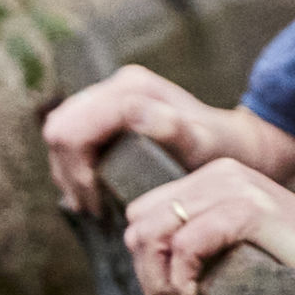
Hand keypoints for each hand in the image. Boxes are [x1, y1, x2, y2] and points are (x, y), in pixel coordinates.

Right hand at [42, 65, 294, 216]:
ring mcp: (110, 95)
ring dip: (70, 172)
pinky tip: (96, 192)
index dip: (76, 173)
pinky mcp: (107, 111)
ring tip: (97, 205)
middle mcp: (117, 85)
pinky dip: (75, 167)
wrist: (235, 144)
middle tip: (94, 208)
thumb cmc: (220, 150)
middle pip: (60, 129)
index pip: (72, 130)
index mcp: (131, 89)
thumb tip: (131, 111)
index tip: (99, 206)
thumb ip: (171, 128)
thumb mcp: (201, 145)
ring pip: (61, 133)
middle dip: (69, 173)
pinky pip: (72, 138)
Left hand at [123, 155, 294, 294]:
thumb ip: (196, 239)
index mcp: (213, 178)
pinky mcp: (248, 209)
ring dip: (165, 280)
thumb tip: (149, 268)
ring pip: (154, 235)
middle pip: (138, 226)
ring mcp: (233, 188)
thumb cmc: (291, 265)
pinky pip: (186, 246)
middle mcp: (219, 174)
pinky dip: (186, 280)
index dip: (149, 259)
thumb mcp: (234, 241)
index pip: (141, 215)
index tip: (178, 288)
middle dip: (150, 272)